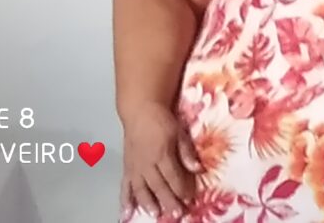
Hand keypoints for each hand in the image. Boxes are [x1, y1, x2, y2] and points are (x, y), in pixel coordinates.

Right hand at [118, 102, 200, 218]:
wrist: (140, 111)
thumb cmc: (161, 121)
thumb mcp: (180, 133)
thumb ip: (188, 152)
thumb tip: (198, 169)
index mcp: (161, 153)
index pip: (173, 176)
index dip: (182, 189)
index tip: (190, 199)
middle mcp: (146, 162)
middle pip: (158, 186)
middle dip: (168, 201)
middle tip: (177, 214)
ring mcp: (134, 167)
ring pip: (141, 189)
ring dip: (149, 203)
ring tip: (156, 214)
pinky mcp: (127, 168)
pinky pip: (125, 186)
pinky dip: (126, 200)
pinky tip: (127, 212)